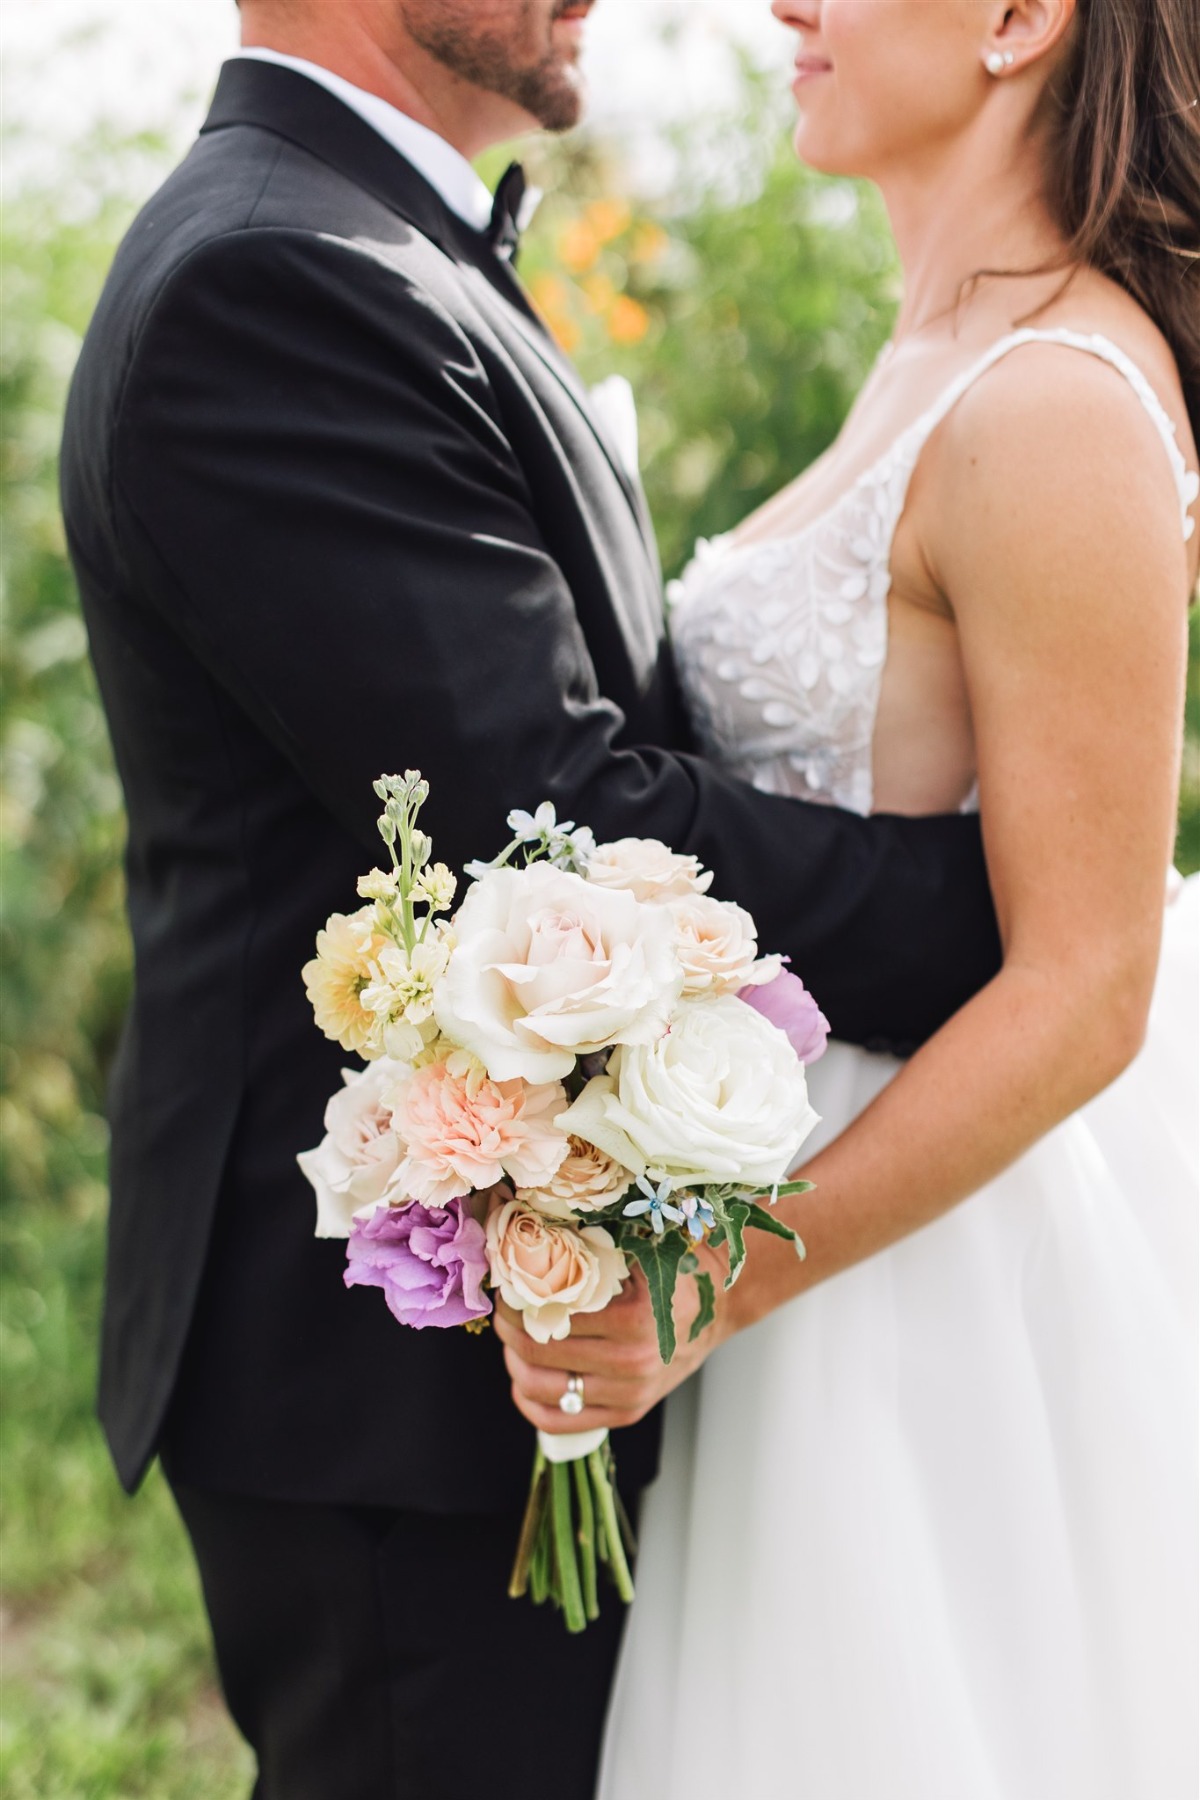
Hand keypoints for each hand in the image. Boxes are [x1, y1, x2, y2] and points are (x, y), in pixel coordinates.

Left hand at [494, 1241, 732, 1435]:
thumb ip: (592, 1248)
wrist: (715, 1310)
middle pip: (538, 1353)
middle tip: (504, 1310)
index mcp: (634, 1318)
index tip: (507, 1284)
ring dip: (514, 1363)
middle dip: (508, 1329)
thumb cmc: (672, 1273)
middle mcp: (632, 1362)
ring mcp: (629, 1394)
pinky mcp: (626, 1414)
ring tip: (513, 1340)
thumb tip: (531, 1235)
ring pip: (542, 1390)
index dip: (517, 1299)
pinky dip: (530, 1402)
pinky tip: (525, 1378)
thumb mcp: (640, 1252)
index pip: (550, 1314)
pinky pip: (559, 1422)